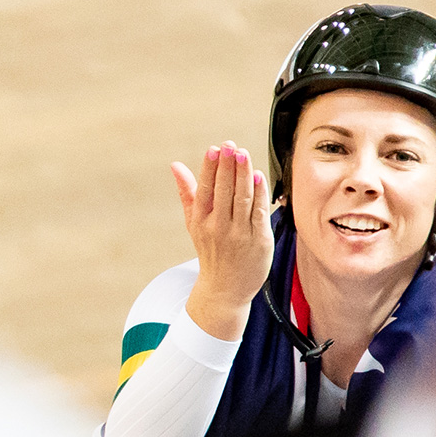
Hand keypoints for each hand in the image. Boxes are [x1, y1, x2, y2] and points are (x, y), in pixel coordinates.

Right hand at [172, 141, 272, 341]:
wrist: (225, 289)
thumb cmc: (211, 251)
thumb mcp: (194, 223)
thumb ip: (187, 192)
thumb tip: (176, 165)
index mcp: (201, 221)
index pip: (206, 190)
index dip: (210, 168)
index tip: (214, 149)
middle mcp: (219, 227)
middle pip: (225, 191)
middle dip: (228, 167)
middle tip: (231, 146)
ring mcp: (240, 235)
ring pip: (242, 199)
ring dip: (244, 175)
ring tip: (244, 154)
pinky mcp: (259, 241)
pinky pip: (259, 213)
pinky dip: (259, 194)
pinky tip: (259, 177)